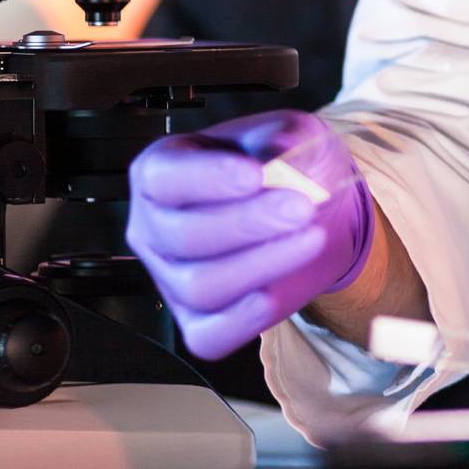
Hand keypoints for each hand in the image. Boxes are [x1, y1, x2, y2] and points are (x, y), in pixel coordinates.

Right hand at [126, 110, 373, 359]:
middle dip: (248, 223)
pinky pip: (210, 335)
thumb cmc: (288, 164)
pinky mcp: (197, 322)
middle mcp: (155, 228)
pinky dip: (244, 319)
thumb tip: (281, 159)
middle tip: (302, 207)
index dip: (209, 178)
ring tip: (311, 237)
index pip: (164, 178)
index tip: (256, 175)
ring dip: (261, 264)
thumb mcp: (292, 132)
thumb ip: (284, 139)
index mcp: (161, 171)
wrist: (313, 208)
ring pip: (200, 286)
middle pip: (184, 236)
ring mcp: (171, 279)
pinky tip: (275, 292)